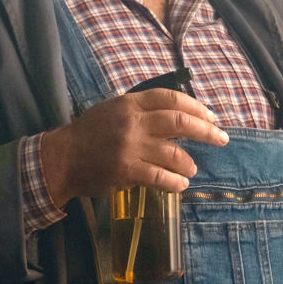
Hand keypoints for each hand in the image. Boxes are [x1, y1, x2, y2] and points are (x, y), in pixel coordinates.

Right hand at [39, 87, 228, 204]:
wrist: (61, 158)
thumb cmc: (89, 133)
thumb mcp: (113, 109)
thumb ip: (142, 109)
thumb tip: (179, 113)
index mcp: (130, 103)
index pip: (171, 98)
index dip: (196, 106)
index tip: (211, 116)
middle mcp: (132, 122)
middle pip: (180, 122)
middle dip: (206, 131)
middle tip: (221, 139)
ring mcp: (129, 146)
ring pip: (173, 153)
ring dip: (188, 163)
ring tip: (191, 169)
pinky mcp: (126, 170)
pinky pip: (159, 177)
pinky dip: (175, 182)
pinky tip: (181, 185)